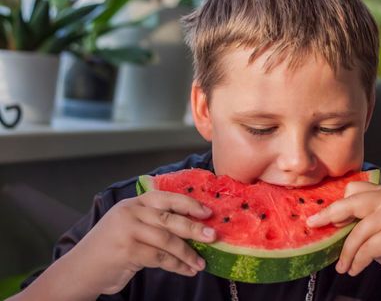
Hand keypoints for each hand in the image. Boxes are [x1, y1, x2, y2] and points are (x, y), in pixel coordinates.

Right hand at [68, 191, 216, 294]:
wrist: (80, 270)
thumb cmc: (110, 249)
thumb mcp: (130, 228)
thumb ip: (153, 223)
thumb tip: (192, 228)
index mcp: (134, 204)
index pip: (166, 198)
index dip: (188, 203)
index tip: (207, 211)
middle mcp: (130, 212)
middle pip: (170, 218)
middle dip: (194, 227)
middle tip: (212, 236)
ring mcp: (127, 230)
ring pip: (167, 240)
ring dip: (188, 253)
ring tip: (201, 262)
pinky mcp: (127, 250)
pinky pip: (160, 257)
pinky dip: (177, 265)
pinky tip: (187, 270)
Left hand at [306, 181, 380, 284]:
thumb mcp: (377, 227)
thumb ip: (359, 219)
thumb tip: (326, 221)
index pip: (353, 189)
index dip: (337, 204)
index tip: (323, 217)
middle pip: (351, 203)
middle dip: (329, 215)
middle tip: (313, 225)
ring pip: (357, 232)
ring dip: (346, 253)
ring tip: (342, 266)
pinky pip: (367, 249)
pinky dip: (358, 262)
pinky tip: (354, 270)